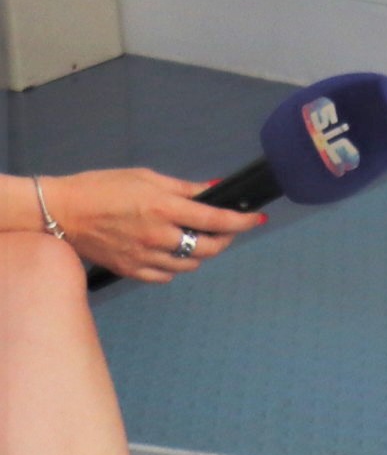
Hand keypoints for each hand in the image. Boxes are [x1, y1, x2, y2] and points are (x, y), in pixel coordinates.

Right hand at [40, 166, 262, 284]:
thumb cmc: (102, 187)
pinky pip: (164, 276)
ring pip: (188, 265)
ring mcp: (143, 256)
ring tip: (196, 239)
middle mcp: (157, 236)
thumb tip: (214, 191)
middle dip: (224, 239)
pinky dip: (176, 267)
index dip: (241, 221)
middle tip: (225, 230)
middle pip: (207, 248)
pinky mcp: (129, 270)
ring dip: (200, 254)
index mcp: (164, 208)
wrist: (60, 211)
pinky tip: (172, 254)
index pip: (215, 220)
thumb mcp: (147, 178)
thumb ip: (184, 188)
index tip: (256, 219)